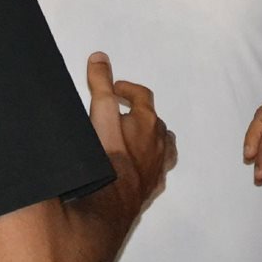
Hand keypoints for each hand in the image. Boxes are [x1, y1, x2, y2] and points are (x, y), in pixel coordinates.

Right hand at [86, 52, 175, 210]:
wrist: (110, 205)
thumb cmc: (106, 157)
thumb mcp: (100, 115)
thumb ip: (100, 85)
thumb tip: (100, 56)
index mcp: (147, 122)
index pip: (142, 95)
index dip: (126, 88)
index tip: (112, 88)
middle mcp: (159, 142)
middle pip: (154, 119)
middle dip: (137, 112)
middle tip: (116, 113)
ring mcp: (159, 166)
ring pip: (161, 144)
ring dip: (148, 137)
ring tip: (131, 138)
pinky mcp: (153, 187)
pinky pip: (158, 168)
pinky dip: (150, 162)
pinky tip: (138, 166)